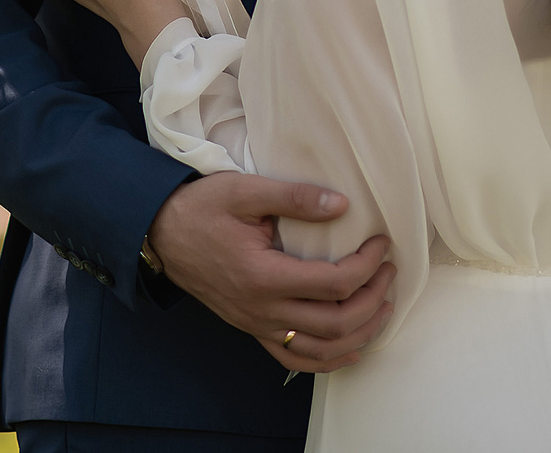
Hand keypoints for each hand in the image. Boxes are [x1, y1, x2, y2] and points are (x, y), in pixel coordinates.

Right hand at [146, 173, 396, 374]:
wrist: (161, 234)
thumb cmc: (202, 208)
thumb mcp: (245, 190)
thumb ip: (295, 198)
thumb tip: (342, 204)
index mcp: (264, 275)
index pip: (333, 283)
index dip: (367, 265)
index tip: (382, 244)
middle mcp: (263, 310)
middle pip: (336, 322)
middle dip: (373, 298)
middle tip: (388, 271)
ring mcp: (257, 325)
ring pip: (321, 349)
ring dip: (360, 332)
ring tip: (383, 306)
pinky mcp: (253, 330)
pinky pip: (295, 358)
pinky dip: (328, 360)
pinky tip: (351, 348)